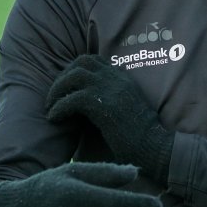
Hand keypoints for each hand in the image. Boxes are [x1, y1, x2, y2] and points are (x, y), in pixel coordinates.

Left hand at [47, 54, 173, 185]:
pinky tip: (55, 119)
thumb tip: (87, 102)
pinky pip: (72, 99)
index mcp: (123, 78)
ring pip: (74, 76)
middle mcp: (117, 78)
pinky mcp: (104, 105)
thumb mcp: (127, 108)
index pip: (93, 60)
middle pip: (81, 62)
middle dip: (62, 78)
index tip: (65, 88)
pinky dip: (59, 108)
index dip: (74, 70)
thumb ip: (111, 98)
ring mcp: (111, 89)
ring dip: (57, 91)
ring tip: (51, 108)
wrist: (155, 147)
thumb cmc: (141, 136)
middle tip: (54, 98)